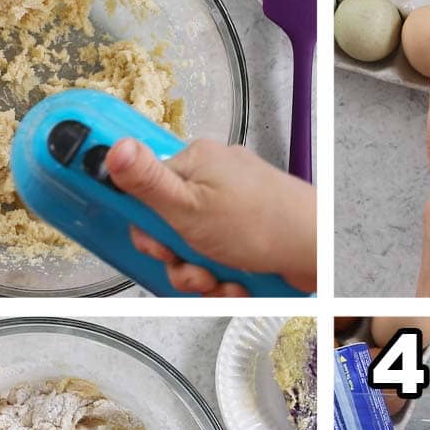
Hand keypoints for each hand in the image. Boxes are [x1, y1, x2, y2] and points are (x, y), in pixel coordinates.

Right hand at [104, 140, 315, 295]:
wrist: (316, 251)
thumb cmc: (262, 223)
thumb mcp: (188, 206)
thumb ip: (146, 181)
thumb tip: (113, 146)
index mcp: (194, 163)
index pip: (146, 194)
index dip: (147, 229)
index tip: (157, 246)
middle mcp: (214, 182)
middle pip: (170, 229)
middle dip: (179, 261)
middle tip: (195, 268)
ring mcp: (232, 210)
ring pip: (195, 252)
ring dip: (204, 276)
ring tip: (223, 281)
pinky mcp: (248, 235)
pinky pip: (221, 261)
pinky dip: (227, 279)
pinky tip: (240, 284)